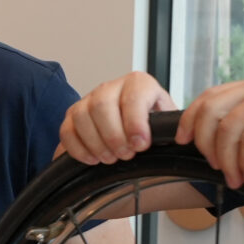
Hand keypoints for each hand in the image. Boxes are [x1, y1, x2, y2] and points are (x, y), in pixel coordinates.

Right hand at [60, 71, 177, 164]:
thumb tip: (177, 138)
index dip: (135, 123)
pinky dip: (78, 148)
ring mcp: (89, 100)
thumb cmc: (152, 126)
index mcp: (139, 84)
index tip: (140, 145)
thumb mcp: (167, 123)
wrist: (138, 129)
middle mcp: (111, 87)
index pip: (132, 96)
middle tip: (125, 155)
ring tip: (110, 158)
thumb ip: (169, 127)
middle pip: (102, 105)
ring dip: (95, 143)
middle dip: (113, 136)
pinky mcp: (73, 116)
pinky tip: (93, 159)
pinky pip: (67, 130)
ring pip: (81, 116)